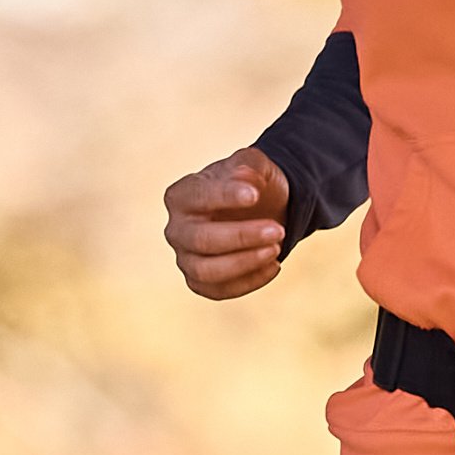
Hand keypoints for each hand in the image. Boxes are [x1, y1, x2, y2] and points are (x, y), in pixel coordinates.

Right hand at [164, 147, 292, 300]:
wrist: (259, 212)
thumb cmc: (250, 186)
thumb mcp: (255, 164)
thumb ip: (250, 163)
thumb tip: (244, 178)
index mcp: (181, 195)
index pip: (198, 197)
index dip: (225, 196)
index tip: (255, 195)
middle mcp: (176, 229)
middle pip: (201, 240)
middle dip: (242, 236)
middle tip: (278, 230)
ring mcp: (185, 258)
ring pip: (206, 271)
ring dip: (244, 262)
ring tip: (277, 248)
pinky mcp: (200, 282)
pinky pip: (219, 290)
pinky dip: (249, 281)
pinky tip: (274, 265)